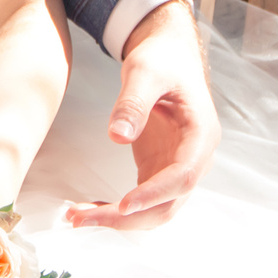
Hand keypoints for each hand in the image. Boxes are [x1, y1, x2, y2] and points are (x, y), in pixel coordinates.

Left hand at [64, 0, 218, 229]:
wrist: (169, 57)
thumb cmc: (163, 60)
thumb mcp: (145, 72)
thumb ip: (133, 103)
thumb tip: (117, 136)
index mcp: (200, 134)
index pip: (184, 175)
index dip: (155, 194)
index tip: (124, 206)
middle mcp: (195, 158)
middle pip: (168, 203)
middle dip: (128, 218)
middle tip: (82, 218)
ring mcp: (178, 167)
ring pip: (155, 209)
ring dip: (120, 220)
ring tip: (77, 217)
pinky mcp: (159, 169)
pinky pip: (142, 200)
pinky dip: (117, 210)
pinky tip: (88, 209)